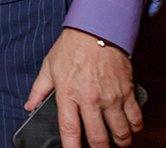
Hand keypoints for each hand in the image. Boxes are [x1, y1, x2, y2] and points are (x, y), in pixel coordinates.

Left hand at [26, 28, 141, 147]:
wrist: (97, 28)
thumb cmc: (71, 47)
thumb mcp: (48, 66)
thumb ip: (38, 90)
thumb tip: (29, 106)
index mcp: (68, 94)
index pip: (70, 131)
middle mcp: (90, 99)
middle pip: (98, 139)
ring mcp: (111, 97)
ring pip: (120, 134)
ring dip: (119, 143)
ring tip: (115, 142)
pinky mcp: (127, 92)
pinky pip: (136, 119)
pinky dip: (134, 128)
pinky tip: (128, 128)